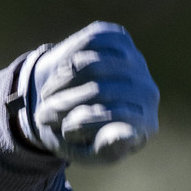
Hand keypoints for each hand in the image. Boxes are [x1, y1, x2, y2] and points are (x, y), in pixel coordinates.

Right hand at [20, 21, 158, 164]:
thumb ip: (106, 149)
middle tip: (42, 116)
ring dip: (61, 82)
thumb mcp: (90, 151)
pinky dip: (67, 58)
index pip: (120, 118)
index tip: (66, 131)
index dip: (87, 123)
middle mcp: (147, 93)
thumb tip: (124, 136)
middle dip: (65, 104)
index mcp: (145, 125)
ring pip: (92, 65)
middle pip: (100, 91)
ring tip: (47, 96)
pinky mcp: (120, 39)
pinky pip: (90, 42)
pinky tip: (61, 74)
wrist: (73, 102)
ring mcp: (136, 63)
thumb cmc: (82, 136)